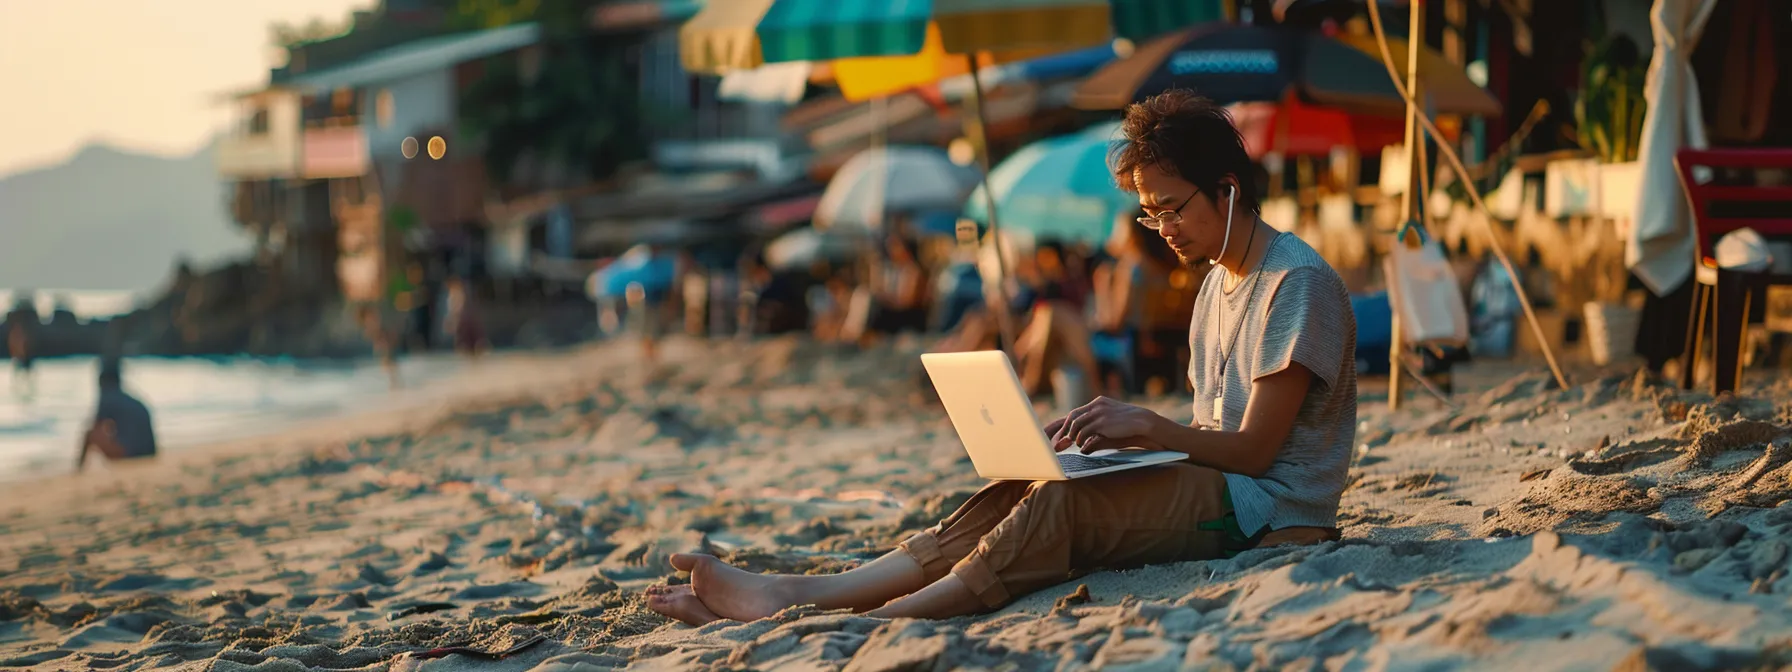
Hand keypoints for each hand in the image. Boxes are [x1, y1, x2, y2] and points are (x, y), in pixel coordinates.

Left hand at [1046, 396, 1170, 452]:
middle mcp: (1097, 405)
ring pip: (1076, 423)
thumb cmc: (1129, 426)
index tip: (1060, 432)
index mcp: (1099, 402)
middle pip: (1073, 416)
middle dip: (1064, 429)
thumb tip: (1086, 441)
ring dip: (1073, 435)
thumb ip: (1098, 426)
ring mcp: (1099, 412)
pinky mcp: (1102, 422)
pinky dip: (1080, 438)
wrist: (1144, 422)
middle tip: (1061, 440)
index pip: (1076, 412)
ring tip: (1074, 443)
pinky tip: (1082, 444)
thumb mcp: (1111, 421)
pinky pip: (1084, 430)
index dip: (1067, 423)